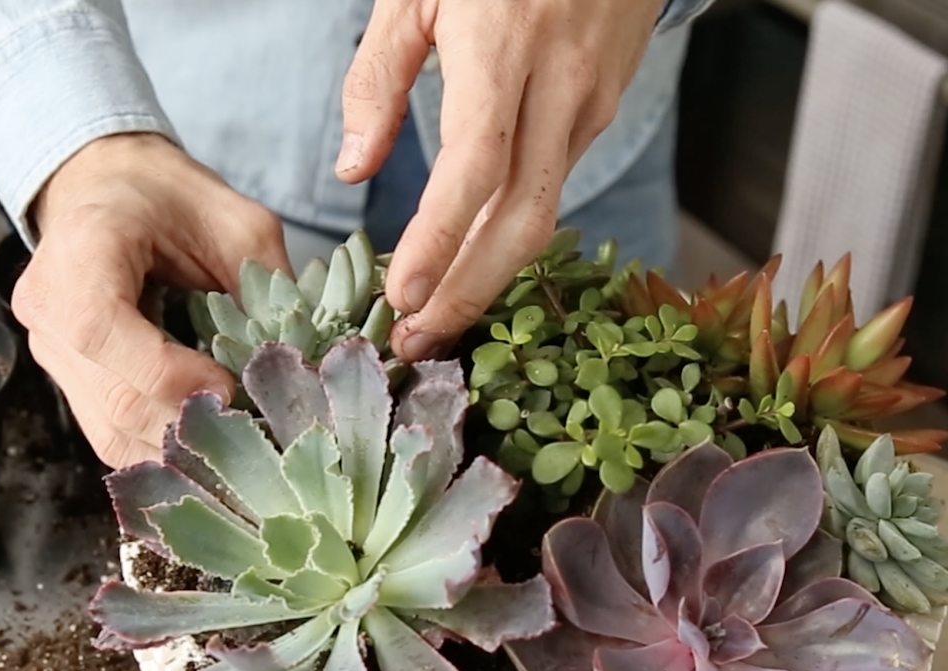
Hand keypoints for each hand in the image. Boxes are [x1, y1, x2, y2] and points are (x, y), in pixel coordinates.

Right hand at [13, 133, 291, 467]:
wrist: (106, 193)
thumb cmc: (168, 199)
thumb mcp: (234, 220)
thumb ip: (267, 282)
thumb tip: (299, 357)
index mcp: (79, 250)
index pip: (98, 328)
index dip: (165, 372)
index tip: (226, 385)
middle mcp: (48, 310)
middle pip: (114, 399)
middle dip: (191, 422)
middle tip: (253, 424)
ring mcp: (53, 355)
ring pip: (113, 433)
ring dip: (184, 449)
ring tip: (241, 441)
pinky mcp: (72, 386)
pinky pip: (115, 439)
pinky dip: (167, 451)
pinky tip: (212, 444)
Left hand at [337, 0, 661, 358]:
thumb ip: (378, 77)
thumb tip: (353, 169)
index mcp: (503, 44)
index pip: (475, 169)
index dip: (440, 241)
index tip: (403, 296)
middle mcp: (559, 82)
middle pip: (522, 219)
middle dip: (469, 293)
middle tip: (417, 341)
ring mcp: (591, 100)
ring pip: (543, 214)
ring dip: (488, 276)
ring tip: (435, 314)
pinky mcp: (603, 109)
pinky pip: (554, 183)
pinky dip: (509, 231)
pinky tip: (473, 255)